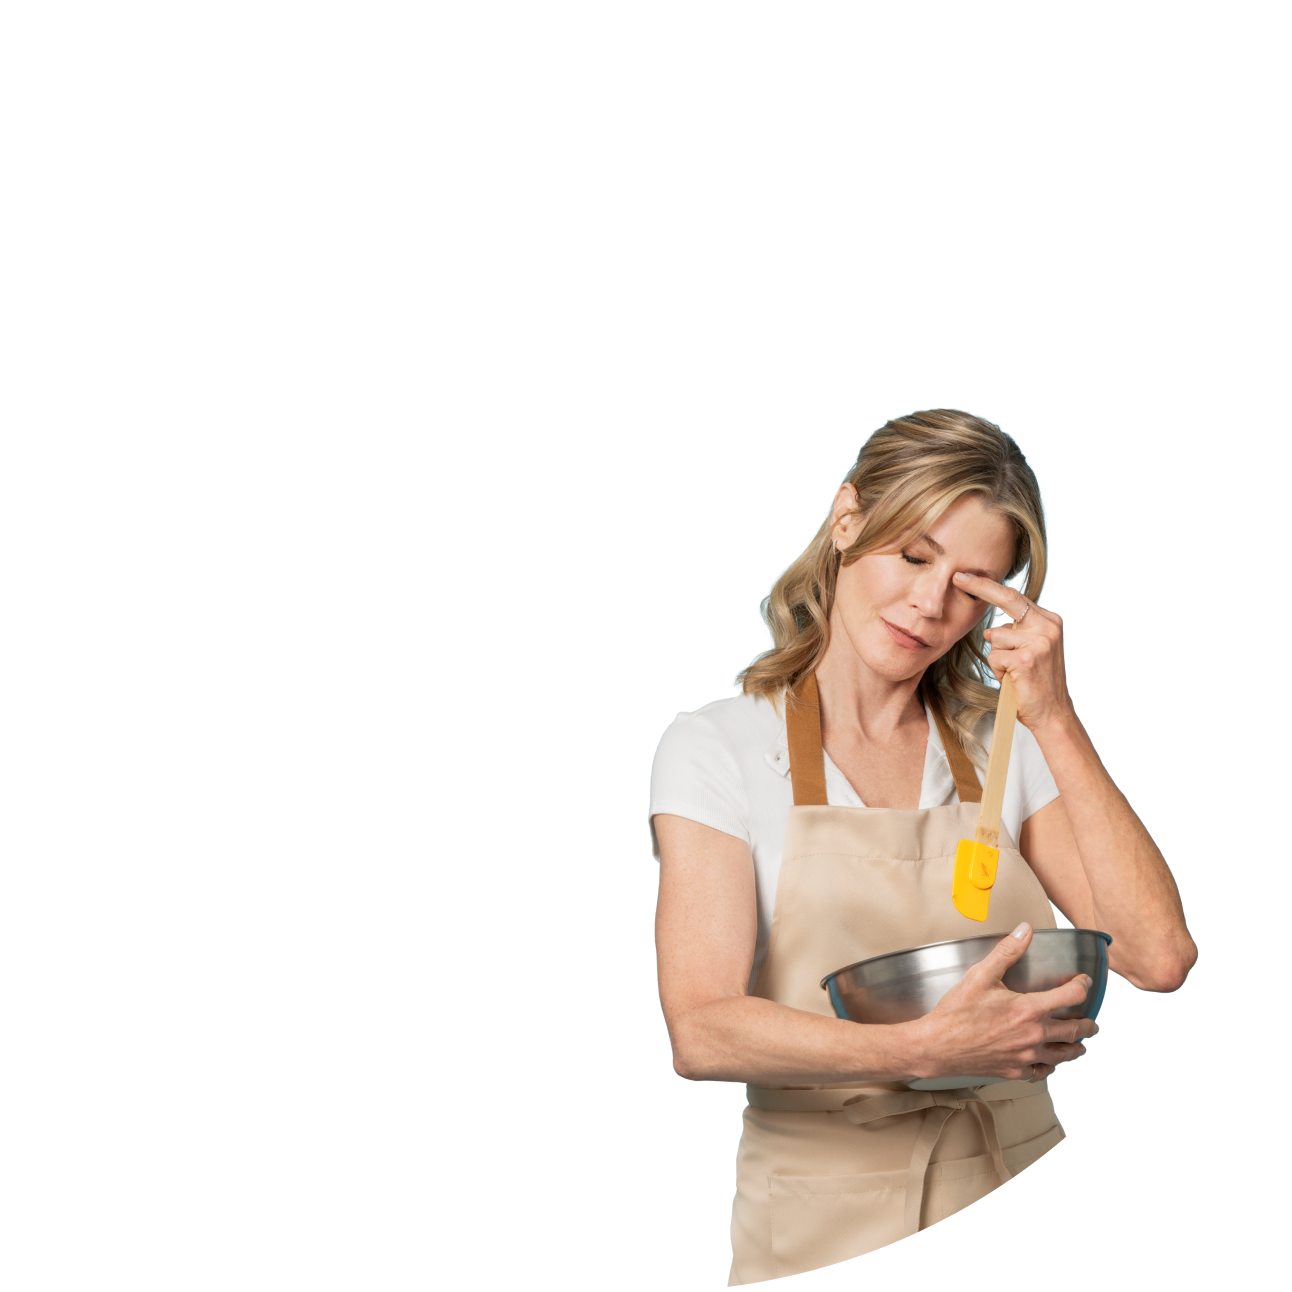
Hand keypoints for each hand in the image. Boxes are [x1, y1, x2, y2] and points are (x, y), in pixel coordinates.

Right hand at [906, 923, 1098, 1081]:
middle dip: (1087, 1025)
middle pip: (1075, 1031)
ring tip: (1079, 1044)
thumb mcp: (980, 975)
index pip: (1071, 996)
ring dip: (1075, 1048)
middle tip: (1091, 1023)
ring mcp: (1026, 1056)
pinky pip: (1043, 1071)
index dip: (1082, 986)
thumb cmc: (957, 1011)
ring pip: (1064, 1054)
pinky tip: (1049, 1061)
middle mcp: (1034, 1035)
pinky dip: (1051, 1065)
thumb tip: (1025, 930)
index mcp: (1029, 1009)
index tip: (1083, 982)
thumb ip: (1007, 951)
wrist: (938, 1046)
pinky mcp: (1016, 1070)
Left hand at [952, 571, 1072, 733]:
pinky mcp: (1026, 658)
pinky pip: (995, 657)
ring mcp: (1039, 641)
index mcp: (1049, 621)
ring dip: (997, 659)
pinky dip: (998, 671)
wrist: (1052, 714)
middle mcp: (1048, 627)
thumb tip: (990, 629)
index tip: (965, 576)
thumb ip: (1017, 633)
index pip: (1015, 596)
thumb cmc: (1036, 684)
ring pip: (995, 638)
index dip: (988, 585)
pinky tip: (1013, 681)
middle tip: (957, 578)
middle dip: (980, 586)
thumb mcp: (1032, 651)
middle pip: (1007, 599)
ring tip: (1014, 673)